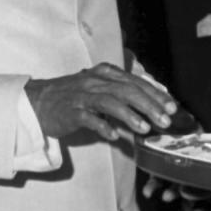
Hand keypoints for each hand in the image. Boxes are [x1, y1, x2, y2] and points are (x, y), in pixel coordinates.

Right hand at [26, 62, 178, 140]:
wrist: (37, 101)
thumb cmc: (74, 96)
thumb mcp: (100, 88)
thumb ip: (122, 93)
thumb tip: (152, 105)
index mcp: (106, 73)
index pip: (136, 82)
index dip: (156, 94)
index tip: (172, 107)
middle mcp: (96, 81)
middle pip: (128, 91)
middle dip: (150, 105)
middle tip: (166, 120)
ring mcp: (82, 96)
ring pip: (111, 102)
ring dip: (130, 116)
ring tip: (146, 129)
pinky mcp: (70, 112)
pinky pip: (89, 118)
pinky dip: (102, 126)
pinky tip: (114, 136)